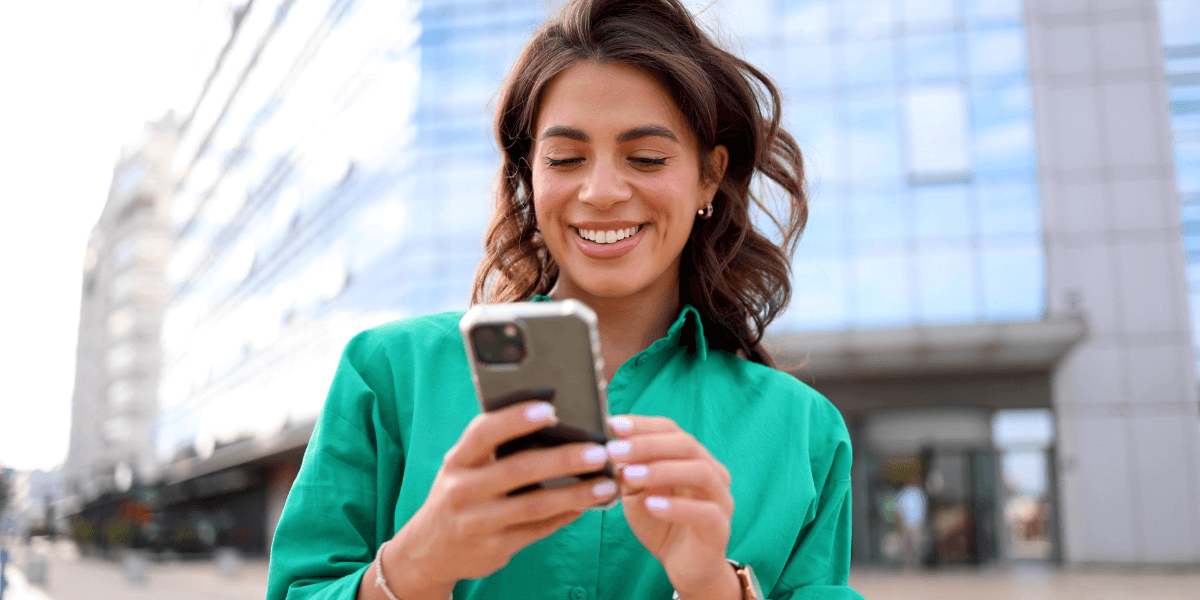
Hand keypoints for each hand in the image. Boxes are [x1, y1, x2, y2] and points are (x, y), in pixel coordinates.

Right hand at [372, 399, 617, 599]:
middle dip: (563, 459)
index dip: (515, 419)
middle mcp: (462, 490)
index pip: (484, 432)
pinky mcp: (494, 549)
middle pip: (518, 469)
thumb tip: (554, 422)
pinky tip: (589, 505)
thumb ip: (495, 448)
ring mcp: (477, 523)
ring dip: (575, 494)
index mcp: (457, 461)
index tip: (550, 409)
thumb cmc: (460, 494)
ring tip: (606, 483)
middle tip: (599, 451)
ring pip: (535, 505)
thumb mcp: (464, 467)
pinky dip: (566, 515)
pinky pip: (538, 530)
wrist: (429, 551)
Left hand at [605, 415, 739, 599]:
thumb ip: (628, 472)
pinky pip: (705, 512)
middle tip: (615, 450)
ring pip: (700, 472)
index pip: (671, 430)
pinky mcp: (720, 528)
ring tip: (630, 475)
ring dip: (662, 470)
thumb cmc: (661, 523)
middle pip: (686, 445)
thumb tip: (609, 447)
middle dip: (647, 444)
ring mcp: (720, 499)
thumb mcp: (637, 493)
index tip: (612, 425)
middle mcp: (712, 472)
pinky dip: (676, 506)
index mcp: (693, 458)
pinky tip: (651, 505)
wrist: (685, 567)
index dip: (643, 425)